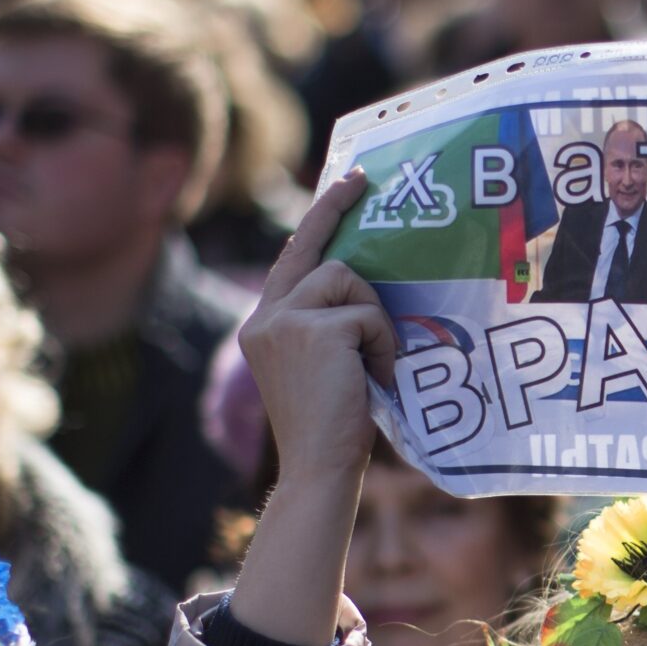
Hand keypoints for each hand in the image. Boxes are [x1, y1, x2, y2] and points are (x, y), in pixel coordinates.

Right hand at [239, 170, 400, 491]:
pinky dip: (382, 343)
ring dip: (374, 320)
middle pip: (310, 246)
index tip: (340, 190)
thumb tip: (366, 282)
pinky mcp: (312, 329)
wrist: (319, 468)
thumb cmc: (333, 426)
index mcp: (264, 325)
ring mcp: (284, 320)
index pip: (291, 261)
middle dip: (335, 205)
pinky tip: (376, 377)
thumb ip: (328, 326)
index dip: (316, 224)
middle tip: (362, 178)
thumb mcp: (323, 365)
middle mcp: (265, 317)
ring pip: (348, 280)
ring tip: (376, 364)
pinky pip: (368, 314)